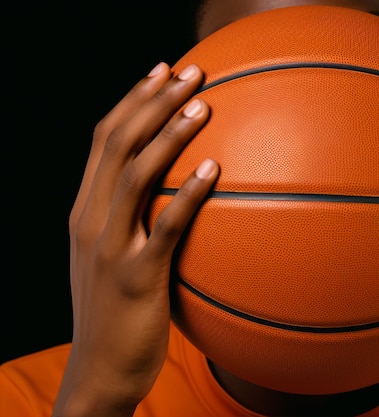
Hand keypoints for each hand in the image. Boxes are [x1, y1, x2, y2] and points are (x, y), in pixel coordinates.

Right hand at [53, 63, 218, 416]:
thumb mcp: (117, 257)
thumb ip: (138, 222)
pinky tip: (212, 169)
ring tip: (203, 104)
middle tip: (192, 71)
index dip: (133, 101)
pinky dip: (187, 193)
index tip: (163, 71)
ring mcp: (110, 247)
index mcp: (86, 211)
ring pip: (134, 174)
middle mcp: (91, 221)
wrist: (100, 371)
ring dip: (169, 134)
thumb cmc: (117, 312)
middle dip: (154, 100)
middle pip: (118, 143)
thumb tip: (180, 191)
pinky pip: (164, 226)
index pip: (105, 140)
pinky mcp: (137, 277)